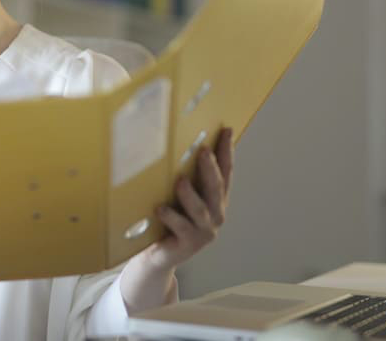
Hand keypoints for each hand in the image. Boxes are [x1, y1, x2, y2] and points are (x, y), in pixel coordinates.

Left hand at [143, 126, 234, 271]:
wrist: (158, 255)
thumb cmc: (169, 220)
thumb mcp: (180, 196)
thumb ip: (186, 176)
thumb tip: (178, 142)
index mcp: (216, 200)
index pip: (226, 172)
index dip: (227, 152)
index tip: (226, 130)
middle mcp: (215, 215)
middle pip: (216, 188)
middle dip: (211, 169)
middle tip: (203, 151)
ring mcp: (203, 231)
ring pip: (200, 209)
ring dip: (190, 194)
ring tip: (180, 180)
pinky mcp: (188, 245)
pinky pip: (181, 228)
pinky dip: (171, 216)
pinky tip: (160, 207)